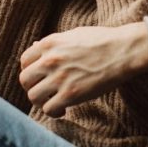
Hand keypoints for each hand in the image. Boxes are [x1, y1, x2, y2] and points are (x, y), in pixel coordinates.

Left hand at [19, 23, 147, 116]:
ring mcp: (59, 78)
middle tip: (45, 91)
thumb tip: (34, 47)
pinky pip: (48, 109)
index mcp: (50, 43)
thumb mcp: (75, 34)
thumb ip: (54, 43)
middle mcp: (50, 60)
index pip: (25, 60)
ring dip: (42, 101)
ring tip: (54, 100)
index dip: (31, 70)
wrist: (123, 51)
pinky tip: (63, 109)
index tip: (40, 76)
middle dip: (33, 87)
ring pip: (33, 97)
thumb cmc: (103, 41)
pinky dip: (54, 112)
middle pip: (25, 80)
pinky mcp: (70, 94)